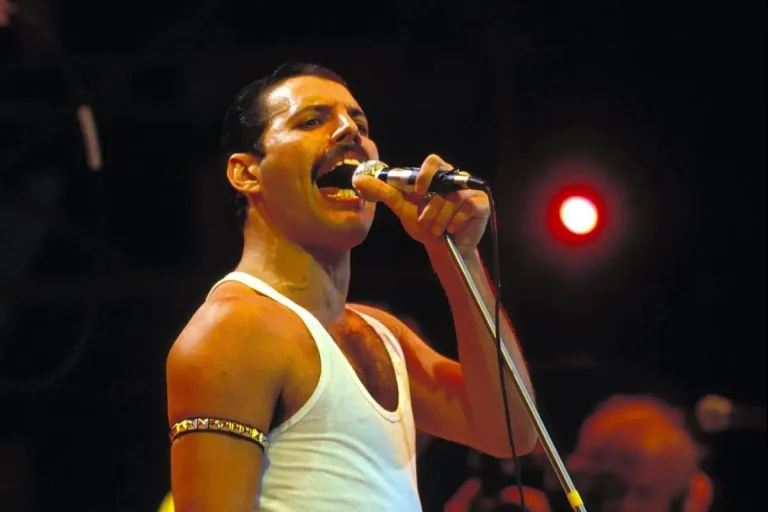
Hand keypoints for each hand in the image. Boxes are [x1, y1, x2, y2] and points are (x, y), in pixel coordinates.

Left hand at [352, 154, 489, 254]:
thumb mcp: (402, 208)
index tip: (417, 192)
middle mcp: (455, 180)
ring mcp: (470, 191)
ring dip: (440, 218)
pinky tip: (452, 229)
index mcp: (437, 177)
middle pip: (444, 180)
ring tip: (437, 230)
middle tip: (424, 220)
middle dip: (431, 206)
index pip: (433, 161)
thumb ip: (384, 193)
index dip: (425, 174)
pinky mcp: (481, 203)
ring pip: (453, 198)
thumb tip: (360, 179)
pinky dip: (456, 221)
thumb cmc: (425, 226)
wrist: (444, 248)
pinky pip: (467, 206)